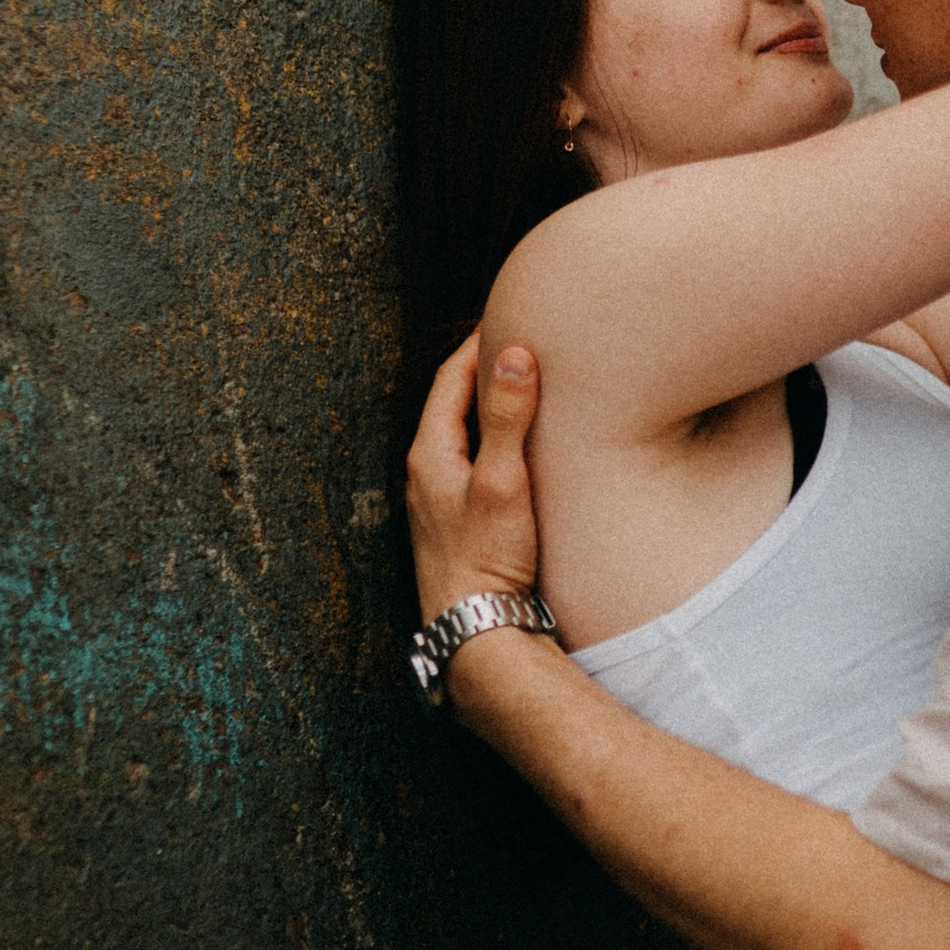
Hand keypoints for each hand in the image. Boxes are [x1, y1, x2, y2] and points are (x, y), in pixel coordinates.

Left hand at [405, 333, 544, 625]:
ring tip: (524, 389)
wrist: (476, 631)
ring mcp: (437, 499)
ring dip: (488, 408)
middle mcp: (425, 473)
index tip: (509, 319)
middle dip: (483, 371)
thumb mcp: (502, 482)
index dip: (478, 345)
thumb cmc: (487, 560)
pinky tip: (518, 452)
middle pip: (453, 404)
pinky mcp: (456, 522)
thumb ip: (507, 417)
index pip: (449, 378)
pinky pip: (470, 463)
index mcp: (428, 454)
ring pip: (461, 434)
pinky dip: (492, 442)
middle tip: (520, 344)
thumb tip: (511, 352)